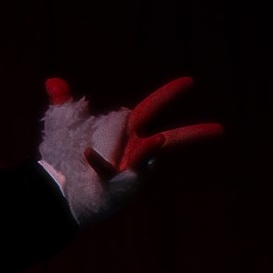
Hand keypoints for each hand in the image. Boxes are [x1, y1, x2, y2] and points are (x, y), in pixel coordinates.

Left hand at [43, 75, 222, 187]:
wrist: (59, 191)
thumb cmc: (66, 157)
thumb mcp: (64, 126)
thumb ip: (64, 103)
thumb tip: (53, 82)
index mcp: (127, 131)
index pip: (150, 108)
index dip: (169, 94)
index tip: (190, 81)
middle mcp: (135, 150)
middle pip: (169, 138)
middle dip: (193, 133)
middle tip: (220, 130)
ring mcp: (131, 171)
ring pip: (145, 154)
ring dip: (147, 147)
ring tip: (156, 141)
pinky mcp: (118, 187)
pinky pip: (109, 170)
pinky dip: (97, 161)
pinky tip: (86, 153)